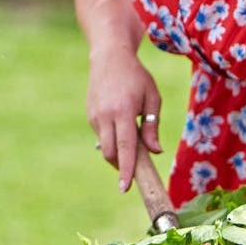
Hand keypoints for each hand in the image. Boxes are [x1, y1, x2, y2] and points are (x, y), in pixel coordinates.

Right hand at [86, 50, 161, 191]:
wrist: (109, 57)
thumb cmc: (136, 77)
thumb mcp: (152, 98)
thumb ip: (153, 126)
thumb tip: (155, 152)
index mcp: (124, 111)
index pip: (125, 147)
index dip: (126, 169)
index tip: (125, 187)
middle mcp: (106, 116)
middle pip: (110, 153)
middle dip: (122, 166)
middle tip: (136, 168)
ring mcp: (95, 116)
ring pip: (105, 147)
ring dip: (118, 153)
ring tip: (132, 139)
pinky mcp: (90, 116)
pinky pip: (102, 136)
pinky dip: (113, 140)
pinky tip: (121, 127)